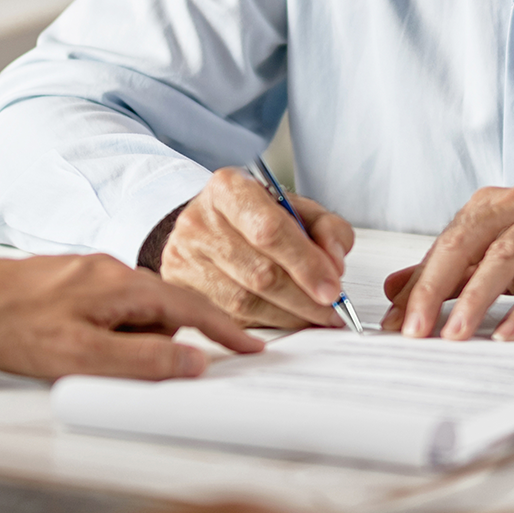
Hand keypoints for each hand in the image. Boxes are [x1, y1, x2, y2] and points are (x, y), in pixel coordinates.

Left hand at [0, 254, 261, 380]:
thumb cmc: (12, 326)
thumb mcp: (80, 356)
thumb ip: (141, 362)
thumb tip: (194, 365)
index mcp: (124, 286)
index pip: (192, 309)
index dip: (226, 332)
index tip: (253, 349)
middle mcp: (115, 272)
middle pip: (162, 317)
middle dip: (152, 351)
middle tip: (108, 370)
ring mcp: (93, 276)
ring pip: (133, 318)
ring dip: (121, 347)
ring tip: (73, 360)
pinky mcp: (75, 284)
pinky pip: (110, 314)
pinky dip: (106, 338)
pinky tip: (70, 349)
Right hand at [160, 167, 354, 328]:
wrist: (207, 224)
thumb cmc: (255, 215)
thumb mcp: (296, 207)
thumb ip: (326, 227)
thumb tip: (334, 263)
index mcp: (229, 189)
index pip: (269, 230)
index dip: (305, 264)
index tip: (333, 289)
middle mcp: (199, 222)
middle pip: (259, 273)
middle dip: (303, 298)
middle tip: (332, 310)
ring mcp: (184, 259)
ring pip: (243, 302)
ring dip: (288, 316)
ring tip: (315, 317)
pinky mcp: (179, 290)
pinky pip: (228, 319)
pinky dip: (265, 324)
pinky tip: (286, 320)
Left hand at [381, 184, 513, 342]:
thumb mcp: (503, 255)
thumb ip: (453, 272)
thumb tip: (395, 290)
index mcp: (491, 205)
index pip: (444, 245)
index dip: (418, 285)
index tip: (395, 325)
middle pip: (465, 243)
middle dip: (434, 287)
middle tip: (415, 330)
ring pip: (505, 255)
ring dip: (476, 298)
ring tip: (455, 336)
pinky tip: (509, 333)